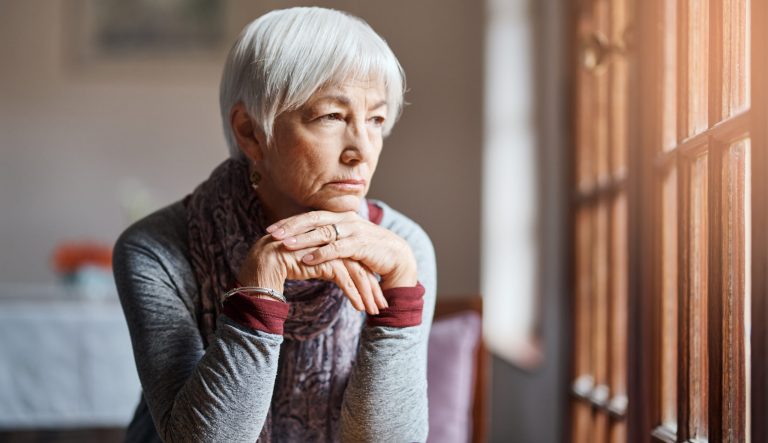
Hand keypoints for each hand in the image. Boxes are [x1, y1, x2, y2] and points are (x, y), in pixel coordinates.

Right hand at [236, 233, 387, 314]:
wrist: (260, 266)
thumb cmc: (280, 267)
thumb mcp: (309, 265)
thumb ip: (324, 265)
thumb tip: (340, 274)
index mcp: (329, 240)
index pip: (354, 260)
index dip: (366, 278)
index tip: (375, 294)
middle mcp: (330, 242)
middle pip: (359, 264)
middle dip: (371, 287)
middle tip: (381, 305)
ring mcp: (327, 249)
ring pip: (355, 272)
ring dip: (367, 292)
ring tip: (374, 310)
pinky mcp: (321, 260)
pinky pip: (344, 278)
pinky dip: (354, 293)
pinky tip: (360, 308)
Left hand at [266, 210, 417, 290]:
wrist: (395, 257)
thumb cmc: (367, 251)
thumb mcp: (345, 242)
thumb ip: (328, 239)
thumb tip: (303, 243)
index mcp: (340, 217)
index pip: (310, 216)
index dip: (290, 222)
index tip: (271, 229)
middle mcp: (346, 219)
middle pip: (313, 220)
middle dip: (291, 227)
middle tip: (272, 234)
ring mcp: (354, 230)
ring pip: (323, 232)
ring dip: (302, 239)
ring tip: (284, 245)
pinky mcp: (361, 244)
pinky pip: (337, 248)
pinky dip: (321, 253)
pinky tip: (306, 259)